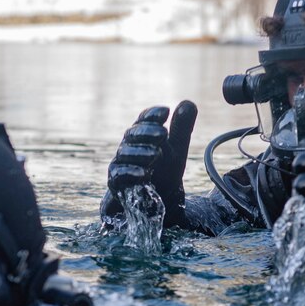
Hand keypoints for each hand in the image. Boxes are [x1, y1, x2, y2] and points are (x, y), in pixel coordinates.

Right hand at [102, 101, 196, 227]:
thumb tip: (188, 103)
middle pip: (132, 135)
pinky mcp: (116, 184)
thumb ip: (182, 127)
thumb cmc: (165, 172)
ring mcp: (120, 164)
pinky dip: (131, 174)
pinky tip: (144, 174)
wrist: (158, 202)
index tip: (165, 112)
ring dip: (141, 153)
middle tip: (163, 133)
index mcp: (142, 135)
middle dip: (147, 133)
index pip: (143, 120)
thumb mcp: (178, 149)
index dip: (151, 115)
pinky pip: (119, 176)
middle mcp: (128, 147)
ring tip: (157, 154)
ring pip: (125, 154)